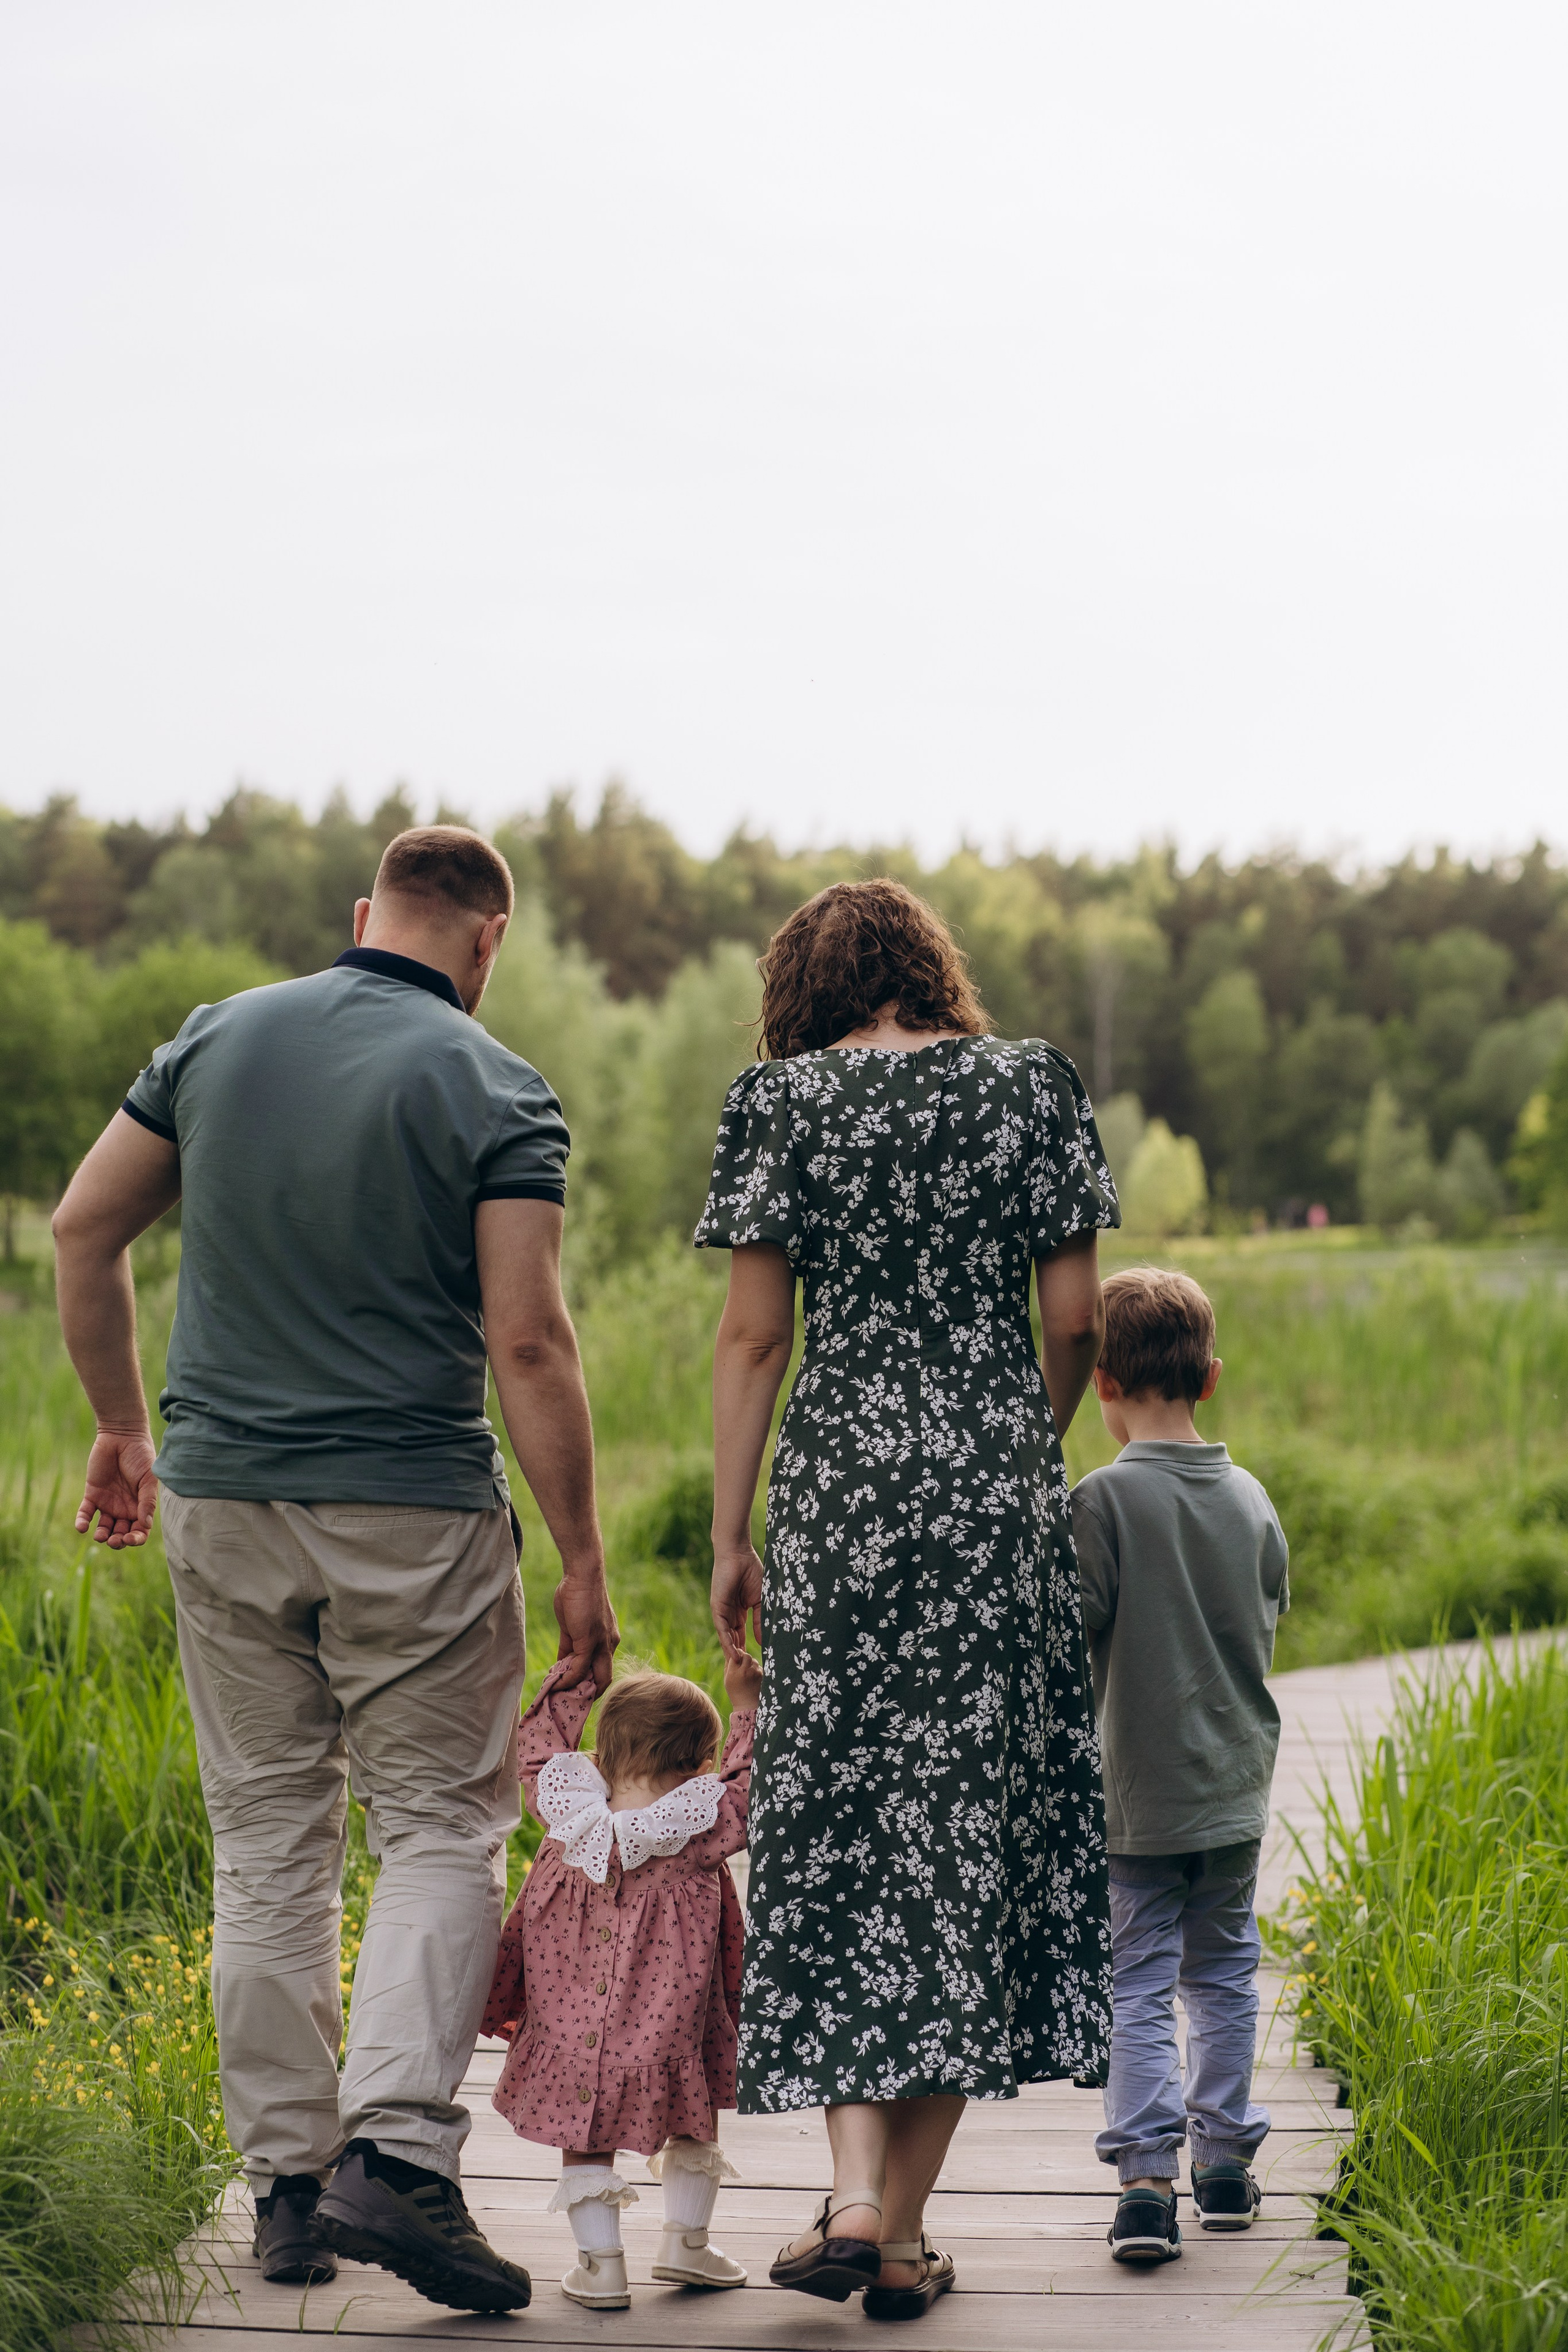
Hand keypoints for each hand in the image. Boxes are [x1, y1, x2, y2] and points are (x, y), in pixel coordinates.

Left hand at [75, 1428, 158, 1548]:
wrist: (122, 1436)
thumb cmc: (141, 1456)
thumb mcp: (148, 1479)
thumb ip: (147, 1501)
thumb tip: (146, 1524)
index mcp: (140, 1506)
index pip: (139, 1530)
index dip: (136, 1539)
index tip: (130, 1538)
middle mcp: (124, 1508)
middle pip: (121, 1533)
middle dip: (118, 1541)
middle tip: (115, 1540)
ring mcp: (107, 1502)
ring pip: (103, 1528)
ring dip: (102, 1536)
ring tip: (100, 1536)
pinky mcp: (92, 1495)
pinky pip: (85, 1513)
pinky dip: (82, 1522)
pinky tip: (82, 1527)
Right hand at [553, 1566, 619, 1693]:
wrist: (583, 1575)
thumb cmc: (577, 1595)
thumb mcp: (573, 1626)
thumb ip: (569, 1646)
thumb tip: (562, 1664)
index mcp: (608, 1641)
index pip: (602, 1670)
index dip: (590, 1684)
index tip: (575, 1693)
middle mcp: (609, 1645)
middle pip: (604, 1680)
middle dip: (588, 1695)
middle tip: (570, 1703)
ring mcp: (601, 1644)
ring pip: (594, 1678)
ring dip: (576, 1690)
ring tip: (560, 1697)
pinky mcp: (589, 1642)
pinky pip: (579, 1668)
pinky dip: (568, 1679)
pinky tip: (557, 1683)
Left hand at [712, 1540, 762, 1661]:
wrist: (738, 1554)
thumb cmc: (751, 1572)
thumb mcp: (760, 1601)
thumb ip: (760, 1620)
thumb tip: (764, 1641)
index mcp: (740, 1611)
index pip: (742, 1634)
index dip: (747, 1647)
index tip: (755, 1661)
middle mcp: (730, 1614)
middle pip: (733, 1639)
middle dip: (739, 1654)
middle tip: (746, 1670)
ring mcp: (723, 1612)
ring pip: (727, 1637)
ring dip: (732, 1652)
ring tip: (740, 1668)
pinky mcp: (717, 1609)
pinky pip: (722, 1629)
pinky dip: (727, 1642)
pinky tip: (733, 1654)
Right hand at [723, 1643, 762, 1709]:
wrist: (747, 1704)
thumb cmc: (735, 1691)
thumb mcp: (727, 1679)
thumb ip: (729, 1664)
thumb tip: (730, 1650)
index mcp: (733, 1672)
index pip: (736, 1655)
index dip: (736, 1655)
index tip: (736, 1659)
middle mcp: (745, 1672)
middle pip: (746, 1655)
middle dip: (744, 1658)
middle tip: (742, 1665)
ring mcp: (755, 1673)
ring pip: (753, 1660)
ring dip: (750, 1664)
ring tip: (747, 1674)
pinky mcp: (762, 1675)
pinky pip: (758, 1666)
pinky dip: (755, 1670)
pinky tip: (752, 1678)